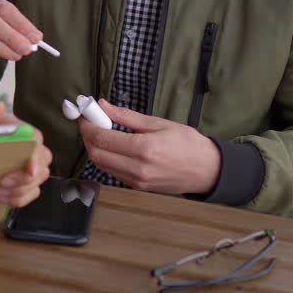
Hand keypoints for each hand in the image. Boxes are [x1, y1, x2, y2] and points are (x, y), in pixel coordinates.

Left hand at [0, 102, 52, 207]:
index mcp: (16, 128)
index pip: (36, 139)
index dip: (36, 156)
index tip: (28, 170)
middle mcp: (25, 145)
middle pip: (42, 163)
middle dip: (25, 178)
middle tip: (2, 182)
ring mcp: (24, 163)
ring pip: (38, 180)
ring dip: (20, 191)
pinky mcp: (19, 179)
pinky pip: (30, 192)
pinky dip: (19, 199)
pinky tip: (1, 197)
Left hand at [78, 99, 220, 194]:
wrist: (207, 170)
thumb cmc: (187, 143)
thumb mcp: (158, 123)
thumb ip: (127, 116)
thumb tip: (103, 105)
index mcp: (144, 149)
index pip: (102, 138)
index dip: (88, 125)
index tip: (86, 114)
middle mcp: (137, 168)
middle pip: (96, 153)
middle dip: (88, 136)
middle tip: (90, 122)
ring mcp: (136, 181)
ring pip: (101, 165)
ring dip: (95, 148)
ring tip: (101, 132)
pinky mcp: (137, 187)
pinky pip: (112, 172)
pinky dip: (106, 158)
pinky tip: (113, 146)